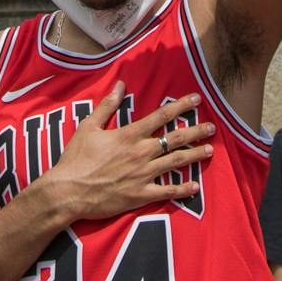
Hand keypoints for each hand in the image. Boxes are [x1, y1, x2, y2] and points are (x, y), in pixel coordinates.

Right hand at [41, 83, 211, 219]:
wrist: (68, 191)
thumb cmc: (76, 159)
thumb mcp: (88, 127)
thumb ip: (107, 106)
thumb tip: (120, 85)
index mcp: (129, 135)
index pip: (161, 116)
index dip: (181, 106)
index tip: (197, 99)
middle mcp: (140, 153)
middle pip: (175, 138)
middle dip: (196, 131)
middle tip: (212, 127)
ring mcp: (142, 175)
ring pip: (176, 162)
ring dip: (195, 155)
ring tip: (209, 150)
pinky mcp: (140, 195)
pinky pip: (166, 191)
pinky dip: (182, 189)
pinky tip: (195, 186)